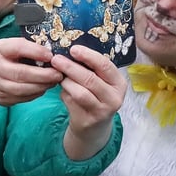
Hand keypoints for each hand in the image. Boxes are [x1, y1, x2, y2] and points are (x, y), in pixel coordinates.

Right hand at [0, 38, 62, 107]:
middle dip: (43, 75)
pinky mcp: (2, 99)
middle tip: (58, 74)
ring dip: (42, 86)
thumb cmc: (4, 58)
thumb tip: (53, 53)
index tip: (51, 55)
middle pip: (21, 73)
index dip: (36, 52)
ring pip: (23, 89)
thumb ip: (28, 48)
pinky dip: (36, 93)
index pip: (18, 48)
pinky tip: (44, 87)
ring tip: (54, 81)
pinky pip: (23, 97)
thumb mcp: (11, 46)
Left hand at [52, 45, 127, 160]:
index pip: (105, 65)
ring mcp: (102, 111)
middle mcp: (114, 98)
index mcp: (119, 83)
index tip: (73, 49)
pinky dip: (64, 94)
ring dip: (66, 81)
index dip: (88, 55)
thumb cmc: (96, 97)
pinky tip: (62, 90)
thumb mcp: (100, 82)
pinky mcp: (88, 120)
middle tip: (56, 59)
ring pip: (80, 92)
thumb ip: (91, 69)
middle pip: (90, 78)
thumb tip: (69, 51)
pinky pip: (72, 103)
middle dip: (70, 67)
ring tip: (57, 75)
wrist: (94, 126)